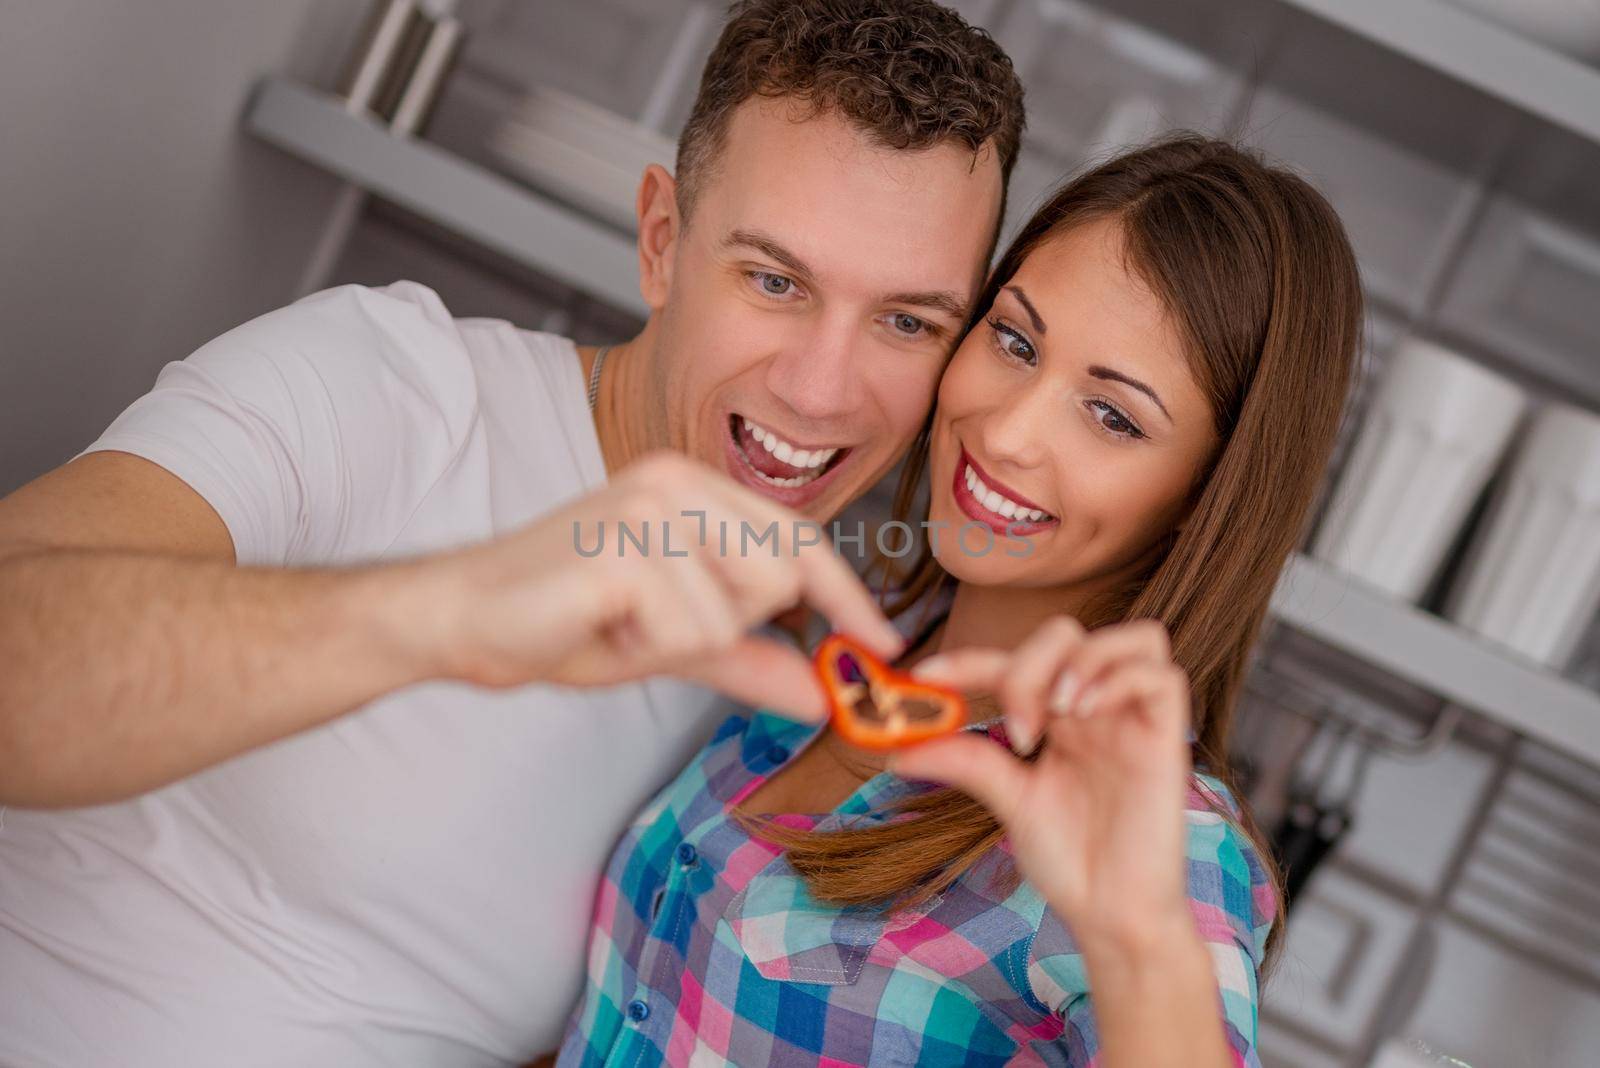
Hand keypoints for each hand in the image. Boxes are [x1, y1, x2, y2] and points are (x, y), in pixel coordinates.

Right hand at [420, 451, 901, 721]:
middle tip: (656, 625)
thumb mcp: (675, 644)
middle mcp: (675, 481)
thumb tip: (824, 698)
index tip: (888, 647)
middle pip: (781, 575)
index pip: (800, 539)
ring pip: (738, 608)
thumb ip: (751, 661)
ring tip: (621, 625)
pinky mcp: (620, 549)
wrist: (462, 618)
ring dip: (682, 642)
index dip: (848, 598)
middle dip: (729, 625)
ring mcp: (646, 508)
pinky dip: (649, 652)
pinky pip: (689, 632)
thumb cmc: (567, 621)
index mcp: (692, 489)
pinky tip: (601, 629)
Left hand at [890, 616, 1193, 951]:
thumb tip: (901, 749)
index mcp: (1058, 718)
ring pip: (1132, 637)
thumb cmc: (1069, 859)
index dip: (968, 659)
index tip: (925, 675)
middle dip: (1030, 663)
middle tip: (1017, 726)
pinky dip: (1118, 679)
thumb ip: (968, 762)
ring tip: (1058, 710)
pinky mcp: (1168, 738)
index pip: (1013, 664)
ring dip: (1082, 660)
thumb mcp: (1009, 800)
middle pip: (1068, 634)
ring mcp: (1135, 719)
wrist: (1110, 914)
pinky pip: (1161, 675)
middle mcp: (1097, 708)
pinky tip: (1087, 715)